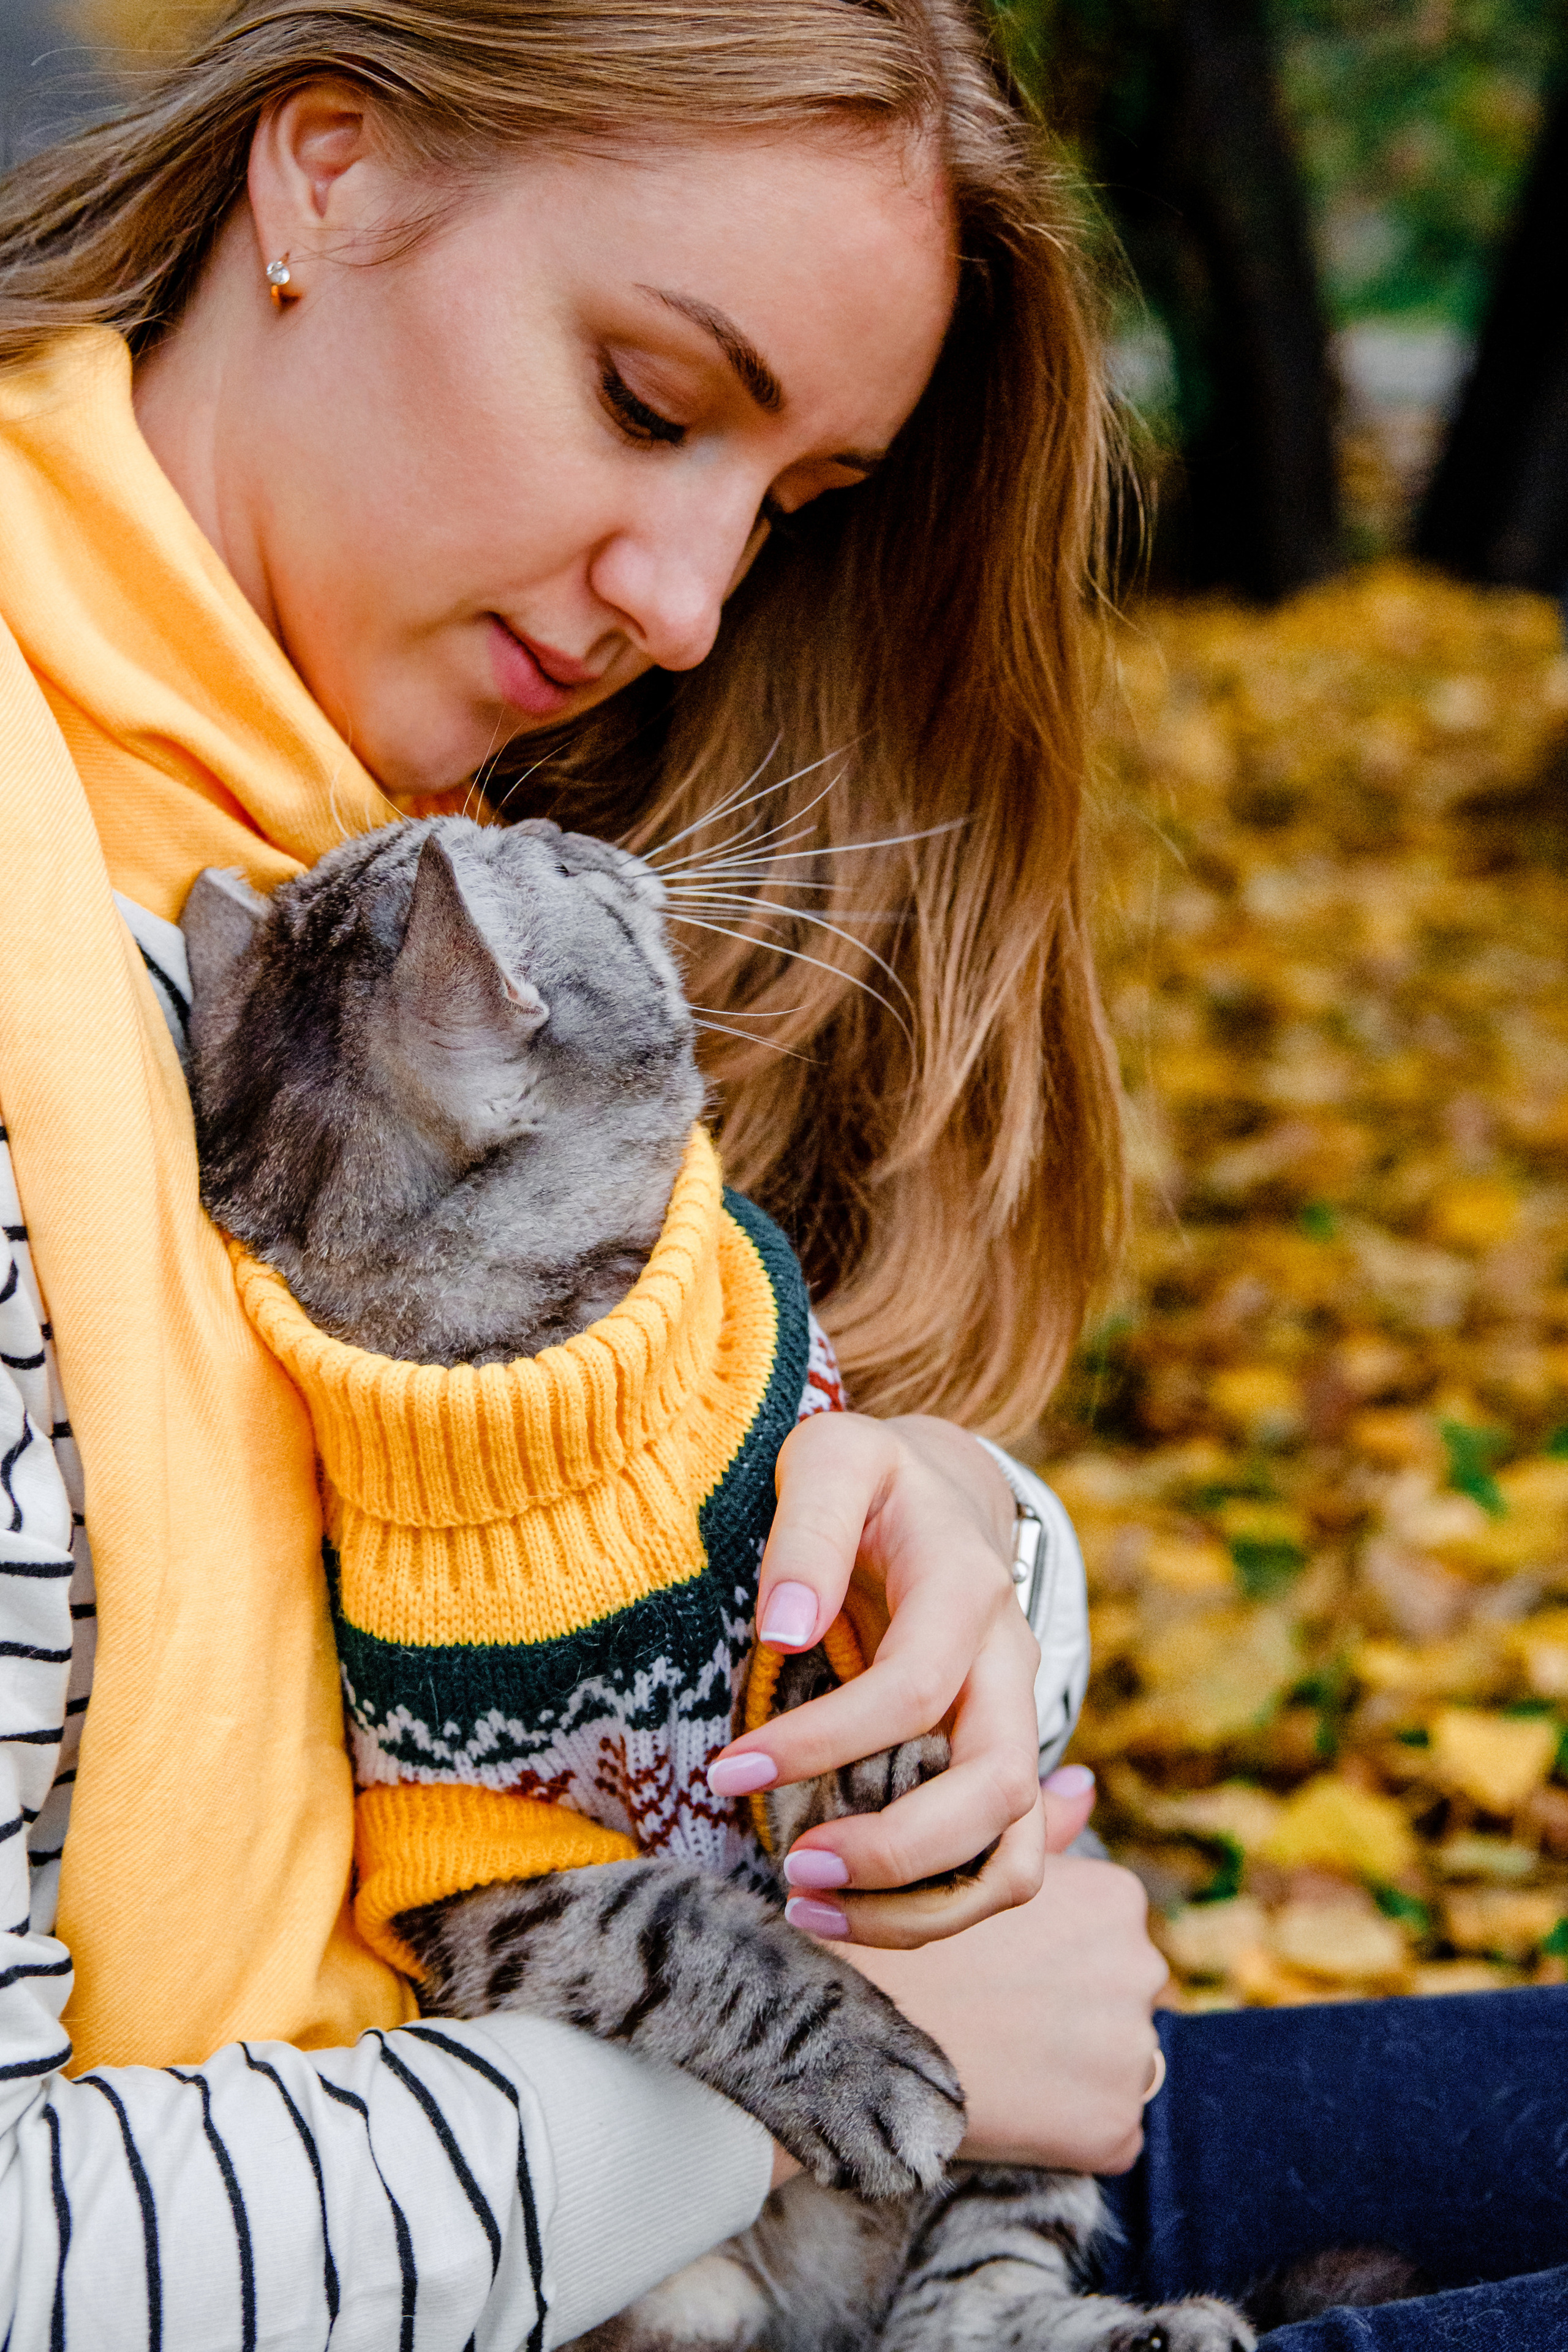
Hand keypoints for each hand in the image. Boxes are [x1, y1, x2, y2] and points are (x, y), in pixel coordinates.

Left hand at [707, 1413, 1045, 1942]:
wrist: (936, 1496)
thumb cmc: (864, 1479)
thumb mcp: (828, 1458)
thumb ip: (808, 1527)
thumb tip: (784, 1626)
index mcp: (967, 1585)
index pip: (914, 1688)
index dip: (823, 1742)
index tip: (729, 1771)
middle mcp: (1010, 1664)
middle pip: (996, 1787)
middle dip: (895, 1849)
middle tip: (790, 1870)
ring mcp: (1016, 1723)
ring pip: (1015, 1855)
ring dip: (921, 1907)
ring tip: (808, 1909)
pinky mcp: (1001, 1768)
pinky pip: (1002, 1870)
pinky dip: (934, 1911)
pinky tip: (845, 1909)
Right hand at [841, 1856, 1167, 2175]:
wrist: (846, 2028)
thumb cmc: (900, 1935)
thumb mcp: (971, 1862)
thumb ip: (1036, 1827)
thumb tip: (1082, 1785)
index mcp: (1115, 1898)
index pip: (1102, 1938)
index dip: (1043, 1959)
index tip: (994, 1970)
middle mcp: (1141, 1967)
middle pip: (1111, 1998)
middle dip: (1064, 2011)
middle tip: (989, 2015)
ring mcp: (1134, 2051)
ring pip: (1109, 2066)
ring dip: (1065, 2071)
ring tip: (991, 2058)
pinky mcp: (1115, 2128)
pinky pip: (1103, 2135)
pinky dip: (1062, 2133)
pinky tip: (1005, 2108)